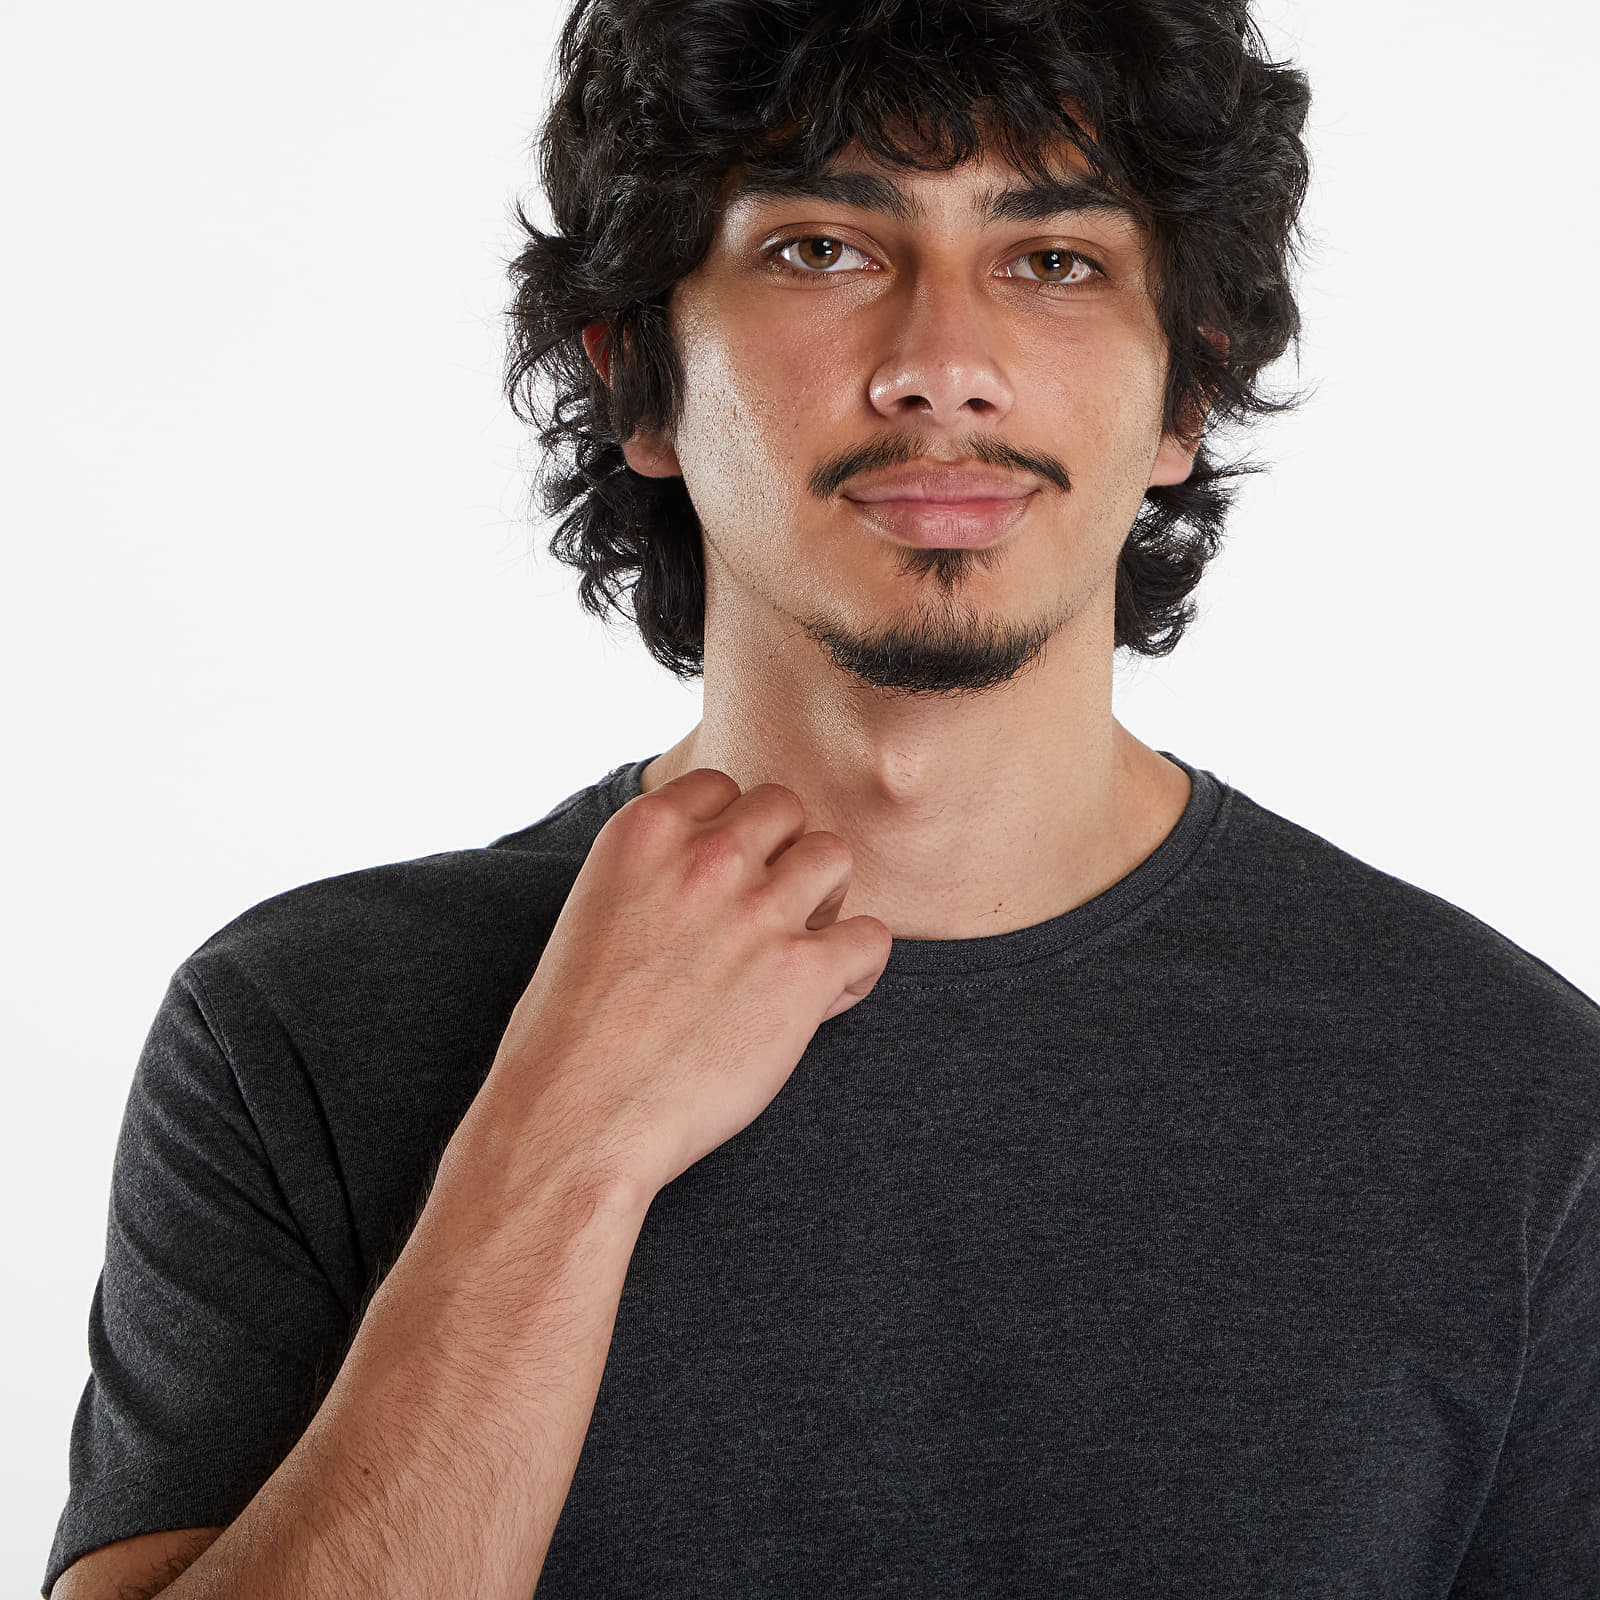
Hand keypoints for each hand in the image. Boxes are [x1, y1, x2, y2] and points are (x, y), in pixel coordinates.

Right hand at [486, 768, 893, 1196]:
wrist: (576, 1117)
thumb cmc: (570, 1034)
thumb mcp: (593, 913)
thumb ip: (653, 875)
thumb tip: (704, 879)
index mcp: (645, 831)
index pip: (723, 786)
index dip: (732, 832)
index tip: (722, 879)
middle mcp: (707, 855)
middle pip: (786, 808)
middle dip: (783, 854)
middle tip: (765, 914)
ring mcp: (759, 909)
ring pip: (834, 856)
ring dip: (824, 899)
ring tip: (796, 951)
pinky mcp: (803, 971)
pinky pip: (870, 937)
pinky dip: (855, 968)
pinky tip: (821, 1000)